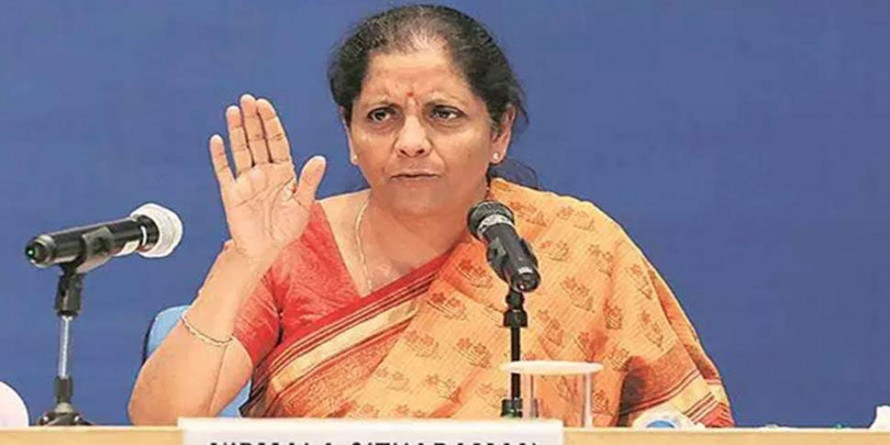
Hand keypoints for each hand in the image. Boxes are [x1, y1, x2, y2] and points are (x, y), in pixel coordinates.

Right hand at [209, 94, 325, 258]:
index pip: (276, 141)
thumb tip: (320, 159)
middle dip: (252, 120)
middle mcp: (263, 171)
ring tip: (233, 110)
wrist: (265, 249)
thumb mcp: (302, 205)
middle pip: (257, 140)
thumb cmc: (285, 228)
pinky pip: (224, 171)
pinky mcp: (231, 192)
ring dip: (236, 130)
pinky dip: (219, 156)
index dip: (271, 123)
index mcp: (282, 172)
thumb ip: (309, 182)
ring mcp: (246, 180)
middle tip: (248, 99)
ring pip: (240, 150)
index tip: (265, 105)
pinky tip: (217, 140)